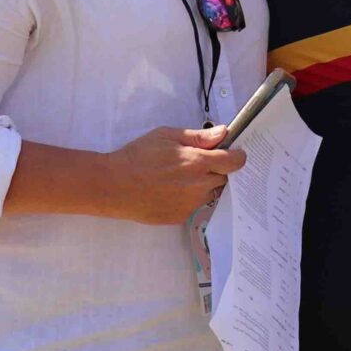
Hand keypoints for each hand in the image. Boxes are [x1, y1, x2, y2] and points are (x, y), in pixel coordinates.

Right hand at [107, 125, 243, 224]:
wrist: (114, 186)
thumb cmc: (137, 157)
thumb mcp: (166, 136)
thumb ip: (198, 137)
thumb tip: (223, 133)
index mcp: (197, 162)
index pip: (234, 161)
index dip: (237, 155)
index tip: (234, 153)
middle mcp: (198, 185)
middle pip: (224, 178)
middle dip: (218, 169)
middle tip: (200, 162)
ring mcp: (190, 204)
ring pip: (209, 192)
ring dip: (203, 184)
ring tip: (181, 176)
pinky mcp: (180, 217)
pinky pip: (194, 206)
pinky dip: (189, 197)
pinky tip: (171, 190)